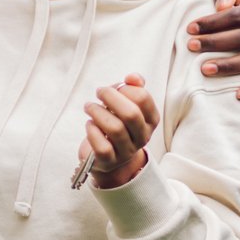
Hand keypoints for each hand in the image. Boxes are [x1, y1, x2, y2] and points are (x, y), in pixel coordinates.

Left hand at [81, 74, 159, 188]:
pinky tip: (90, 124)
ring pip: (115, 129)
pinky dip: (92, 131)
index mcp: (150, 120)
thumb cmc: (117, 123)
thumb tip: (132, 77)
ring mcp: (126, 151)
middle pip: (131, 114)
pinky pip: (102, 146)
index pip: (143, 98)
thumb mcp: (127, 104)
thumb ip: (132, 87)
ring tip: (89, 107)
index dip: (125, 88)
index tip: (114, 88)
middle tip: (99, 92)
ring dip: (97, 112)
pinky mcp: (109, 161)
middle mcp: (142, 137)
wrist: (109, 157)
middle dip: (111, 98)